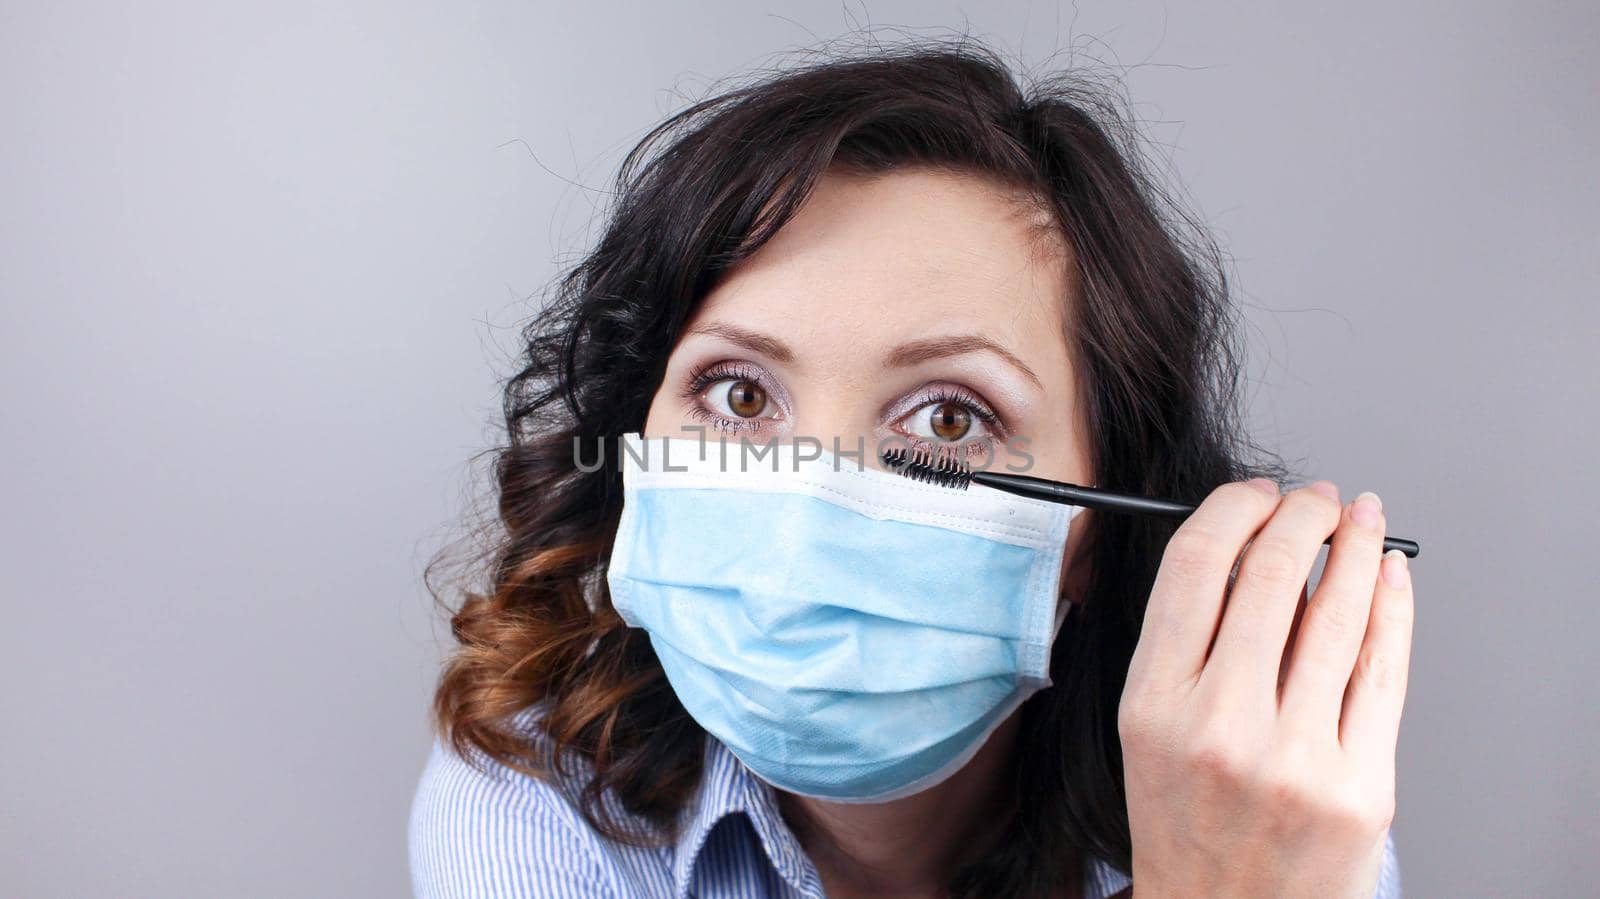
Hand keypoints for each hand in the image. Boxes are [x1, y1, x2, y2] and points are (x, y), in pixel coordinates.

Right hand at [1116, 479, 1413, 898]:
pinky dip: (1393, 611)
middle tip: (1318, 499)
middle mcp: (1218, 725)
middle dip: (1303, 516)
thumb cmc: (1186, 825)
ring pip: (1335, 616)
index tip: (1255, 494)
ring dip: (1358, 550)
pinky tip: (1392, 580)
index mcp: (1153, 703)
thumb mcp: (1150, 731)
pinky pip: (1383, 674)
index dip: (1232, 509)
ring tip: (1364, 522)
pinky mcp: (1357, 788)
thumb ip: (1191, 647)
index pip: (1193, 568)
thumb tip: (1259, 556)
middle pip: (1268, 577)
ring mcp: (1292, 758)